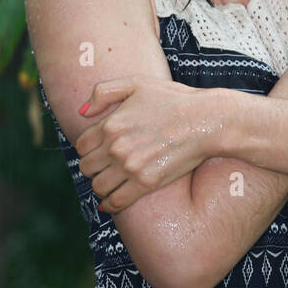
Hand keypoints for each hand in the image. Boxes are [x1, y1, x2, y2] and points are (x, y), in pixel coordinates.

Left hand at [74, 74, 220, 213]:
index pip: (81, 146)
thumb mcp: (136, 83)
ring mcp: (130, 166)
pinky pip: (116, 201)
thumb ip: (103, 92)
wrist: (206, 121)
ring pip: (98, 186)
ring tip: (110, 183)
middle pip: (86, 168)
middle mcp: (116, 147)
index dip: (87, 149)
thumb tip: (82, 112)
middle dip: (93, 167)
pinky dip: (110, 204)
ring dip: (101, 186)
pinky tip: (112, 202)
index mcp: (111, 124)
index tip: (98, 151)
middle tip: (104, 167)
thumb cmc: (174, 99)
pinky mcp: (146, 183)